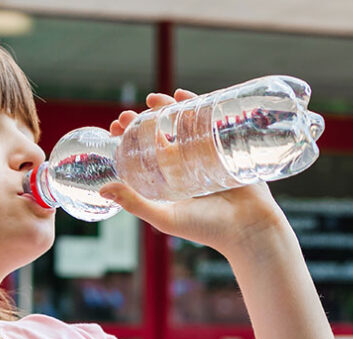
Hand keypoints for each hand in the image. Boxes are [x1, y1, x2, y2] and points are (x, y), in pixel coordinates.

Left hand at [101, 90, 288, 255]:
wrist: (249, 229)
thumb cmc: (208, 229)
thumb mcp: (165, 217)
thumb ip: (135, 204)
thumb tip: (103, 189)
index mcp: (172, 181)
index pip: (145, 154)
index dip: (129, 139)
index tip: (115, 127)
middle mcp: (187, 165)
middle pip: (162, 134)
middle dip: (144, 121)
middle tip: (128, 114)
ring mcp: (207, 154)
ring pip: (183, 124)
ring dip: (167, 108)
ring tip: (152, 99)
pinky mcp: (226, 146)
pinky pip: (210, 121)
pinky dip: (196, 104)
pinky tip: (182, 95)